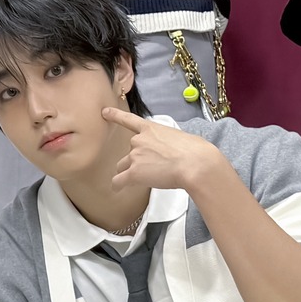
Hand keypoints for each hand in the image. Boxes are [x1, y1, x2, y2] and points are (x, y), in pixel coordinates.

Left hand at [104, 107, 224, 193]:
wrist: (195, 164)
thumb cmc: (196, 151)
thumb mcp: (181, 138)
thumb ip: (169, 142)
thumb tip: (173, 151)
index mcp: (151, 129)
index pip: (129, 120)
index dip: (115, 115)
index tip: (105, 112)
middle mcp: (138, 140)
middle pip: (128, 152)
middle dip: (136, 160)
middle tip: (152, 169)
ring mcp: (135, 157)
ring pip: (123, 166)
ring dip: (129, 172)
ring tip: (144, 179)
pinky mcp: (134, 173)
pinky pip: (118, 181)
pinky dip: (117, 185)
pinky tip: (118, 189)